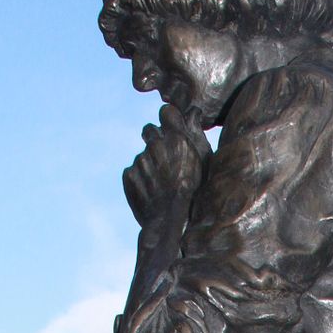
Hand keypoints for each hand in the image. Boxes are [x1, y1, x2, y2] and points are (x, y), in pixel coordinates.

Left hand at [123, 104, 209, 225]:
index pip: (165, 111)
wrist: (171, 221)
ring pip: (142, 155)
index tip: (171, 130)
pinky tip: (151, 192)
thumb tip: (191, 111)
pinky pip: (133, 172)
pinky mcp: (129, 174)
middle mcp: (156, 145)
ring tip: (161, 184)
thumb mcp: (203, 161)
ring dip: (149, 164)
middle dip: (154, 139)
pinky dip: (140, 179)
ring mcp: (140, 159)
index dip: (168, 120)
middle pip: (149, 130)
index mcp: (176, 138)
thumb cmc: (195, 191)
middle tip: (164, 159)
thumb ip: (196, 133)